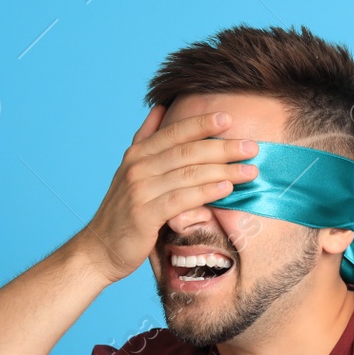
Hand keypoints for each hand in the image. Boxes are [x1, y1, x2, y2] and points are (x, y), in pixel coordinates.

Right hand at [68, 106, 259, 283]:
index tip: (229, 118)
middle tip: (252, 147)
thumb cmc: (125, 210)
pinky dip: (206, 191)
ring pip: (189, 173)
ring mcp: (140, 190)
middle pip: (187, 151)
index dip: (202, 123)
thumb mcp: (132, 170)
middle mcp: (137, 167)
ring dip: (223, 170)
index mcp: (138, 154)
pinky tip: (227, 188)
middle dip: (223, 147)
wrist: (101, 248)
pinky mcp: (145, 214)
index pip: (175, 132)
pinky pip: (182, 198)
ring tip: (250, 170)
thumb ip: (147, 139)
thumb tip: (161, 107)